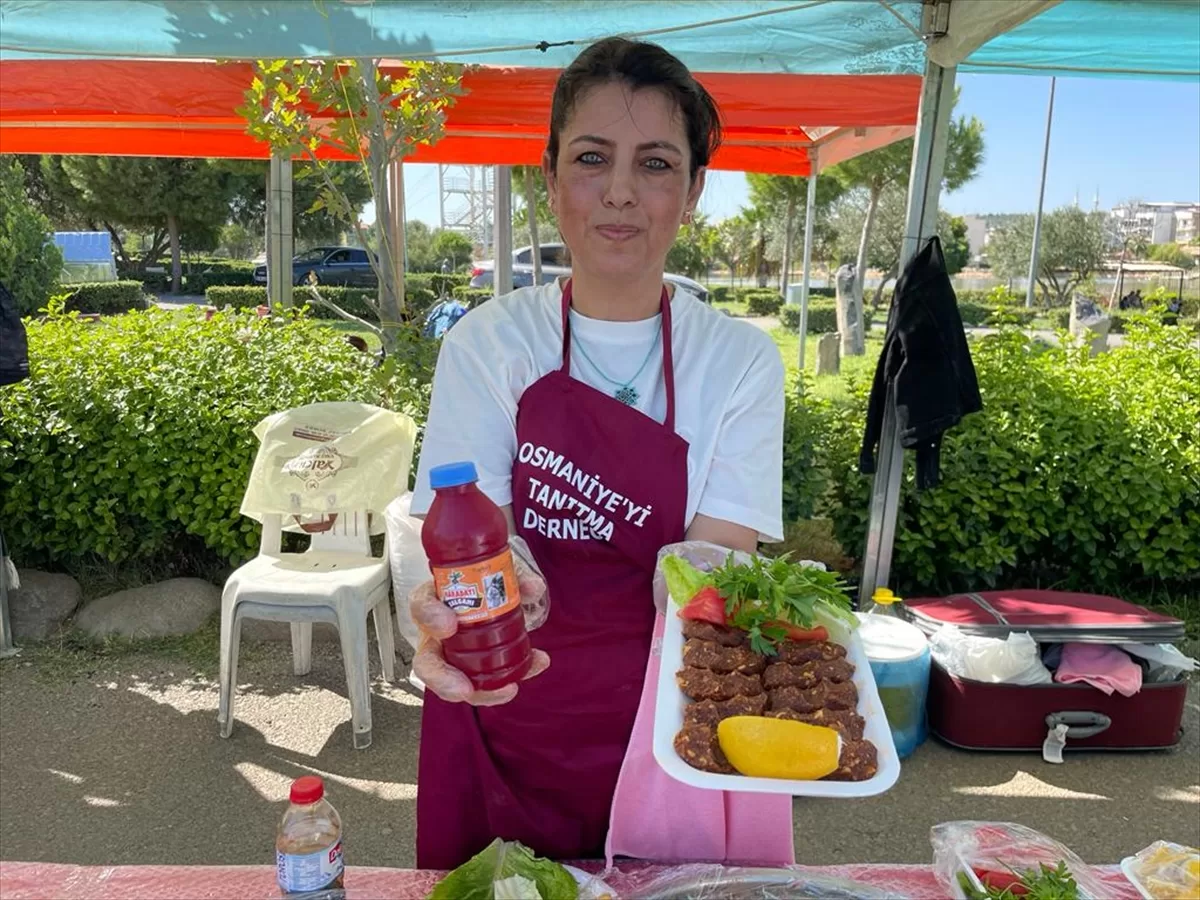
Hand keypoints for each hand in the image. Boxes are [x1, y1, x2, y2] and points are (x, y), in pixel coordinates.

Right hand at [409, 573, 550, 705]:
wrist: (493, 591)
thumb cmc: (483, 580)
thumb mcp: (498, 570)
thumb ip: (515, 576)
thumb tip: (532, 588)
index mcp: (436, 601)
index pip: (421, 606)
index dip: (430, 617)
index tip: (449, 625)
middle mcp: (437, 634)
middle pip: (426, 662)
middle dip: (442, 679)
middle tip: (463, 687)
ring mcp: (453, 656)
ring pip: (454, 684)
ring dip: (481, 692)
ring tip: (508, 689)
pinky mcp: (472, 671)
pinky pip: (484, 685)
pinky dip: (508, 682)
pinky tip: (534, 666)